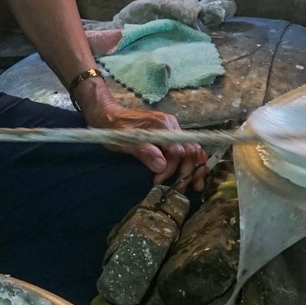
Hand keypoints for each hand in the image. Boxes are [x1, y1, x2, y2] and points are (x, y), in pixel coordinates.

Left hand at [73, 79, 206, 191]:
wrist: (109, 115)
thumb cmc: (115, 128)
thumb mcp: (125, 141)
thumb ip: (144, 151)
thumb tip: (162, 166)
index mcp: (163, 125)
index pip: (177, 151)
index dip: (171, 169)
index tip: (158, 181)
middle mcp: (172, 126)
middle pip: (190, 150)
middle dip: (188, 172)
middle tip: (180, 189)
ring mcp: (173, 130)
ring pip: (192, 150)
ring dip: (195, 169)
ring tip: (196, 186)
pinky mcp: (171, 136)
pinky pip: (186, 149)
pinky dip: (191, 163)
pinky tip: (193, 176)